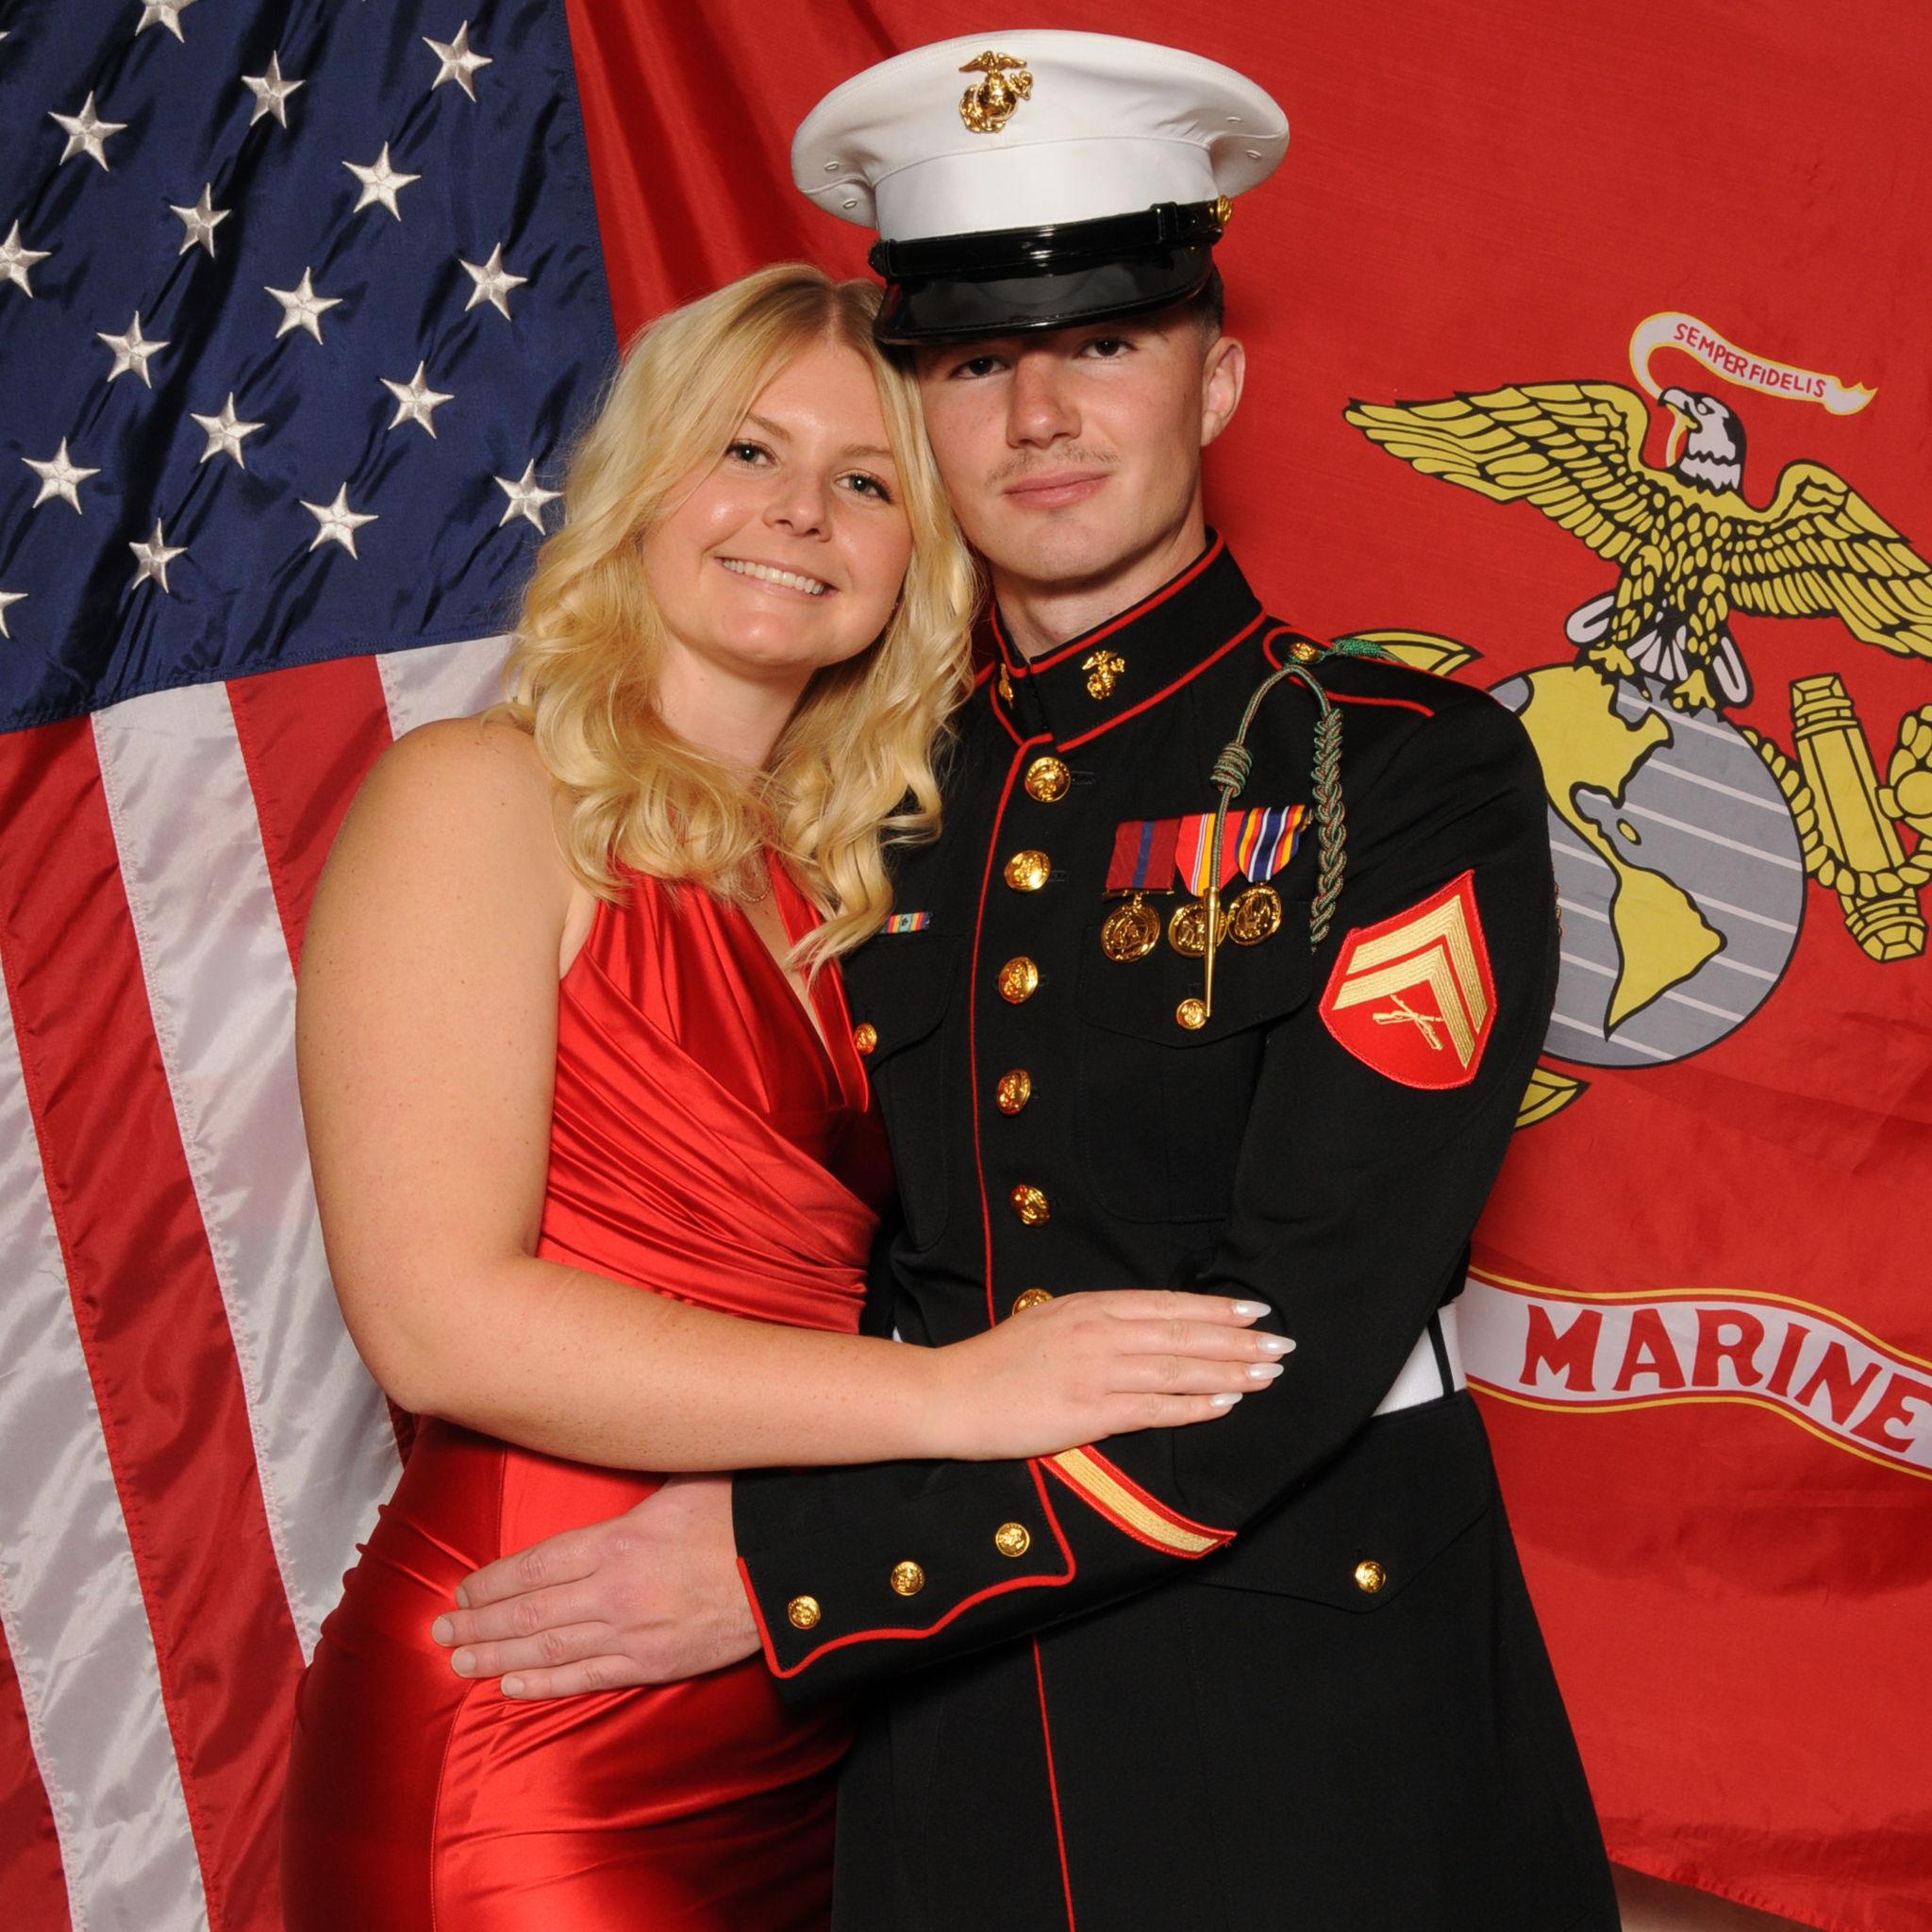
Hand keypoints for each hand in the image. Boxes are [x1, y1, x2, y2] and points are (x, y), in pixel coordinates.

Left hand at [429, 1474, 758, 1697]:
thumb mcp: (684, 1475)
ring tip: (458, 1661)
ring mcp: (633, 1631)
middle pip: (529, 1612)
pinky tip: (512, 1688)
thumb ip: (638, 1482)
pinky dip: (545, 1685)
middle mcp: (614, 1590)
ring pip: (548, 1650)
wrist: (792, 1568)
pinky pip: (588, 1678)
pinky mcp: (656, 1663)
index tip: (461, 1590)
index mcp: (617, 1538)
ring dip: (497, 1657)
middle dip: (479, 1623)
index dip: (492, 1582)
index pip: (534, 1566)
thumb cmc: (741, 1512)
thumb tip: (609, 1449)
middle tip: (437, 1630)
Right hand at [926, 1290, 1292, 1459]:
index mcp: (1090, 1306)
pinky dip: (1194, 1406)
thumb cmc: (998, 1362)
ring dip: (1229, 1371)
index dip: (1215, 1309)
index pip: (1167, 1305)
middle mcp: (1099, 1331)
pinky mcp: (1088, 1412)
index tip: (1255, 1311)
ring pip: (1177, 1368)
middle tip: (1282, 1346)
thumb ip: (1098, 1323)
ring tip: (1267, 1374)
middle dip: (1237, 1340)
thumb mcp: (1050, 1322)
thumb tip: (1148, 1329)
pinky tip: (1226, 1404)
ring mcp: (1095, 1371)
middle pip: (1183, 1334)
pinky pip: (1154, 1408)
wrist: (952, 1394)